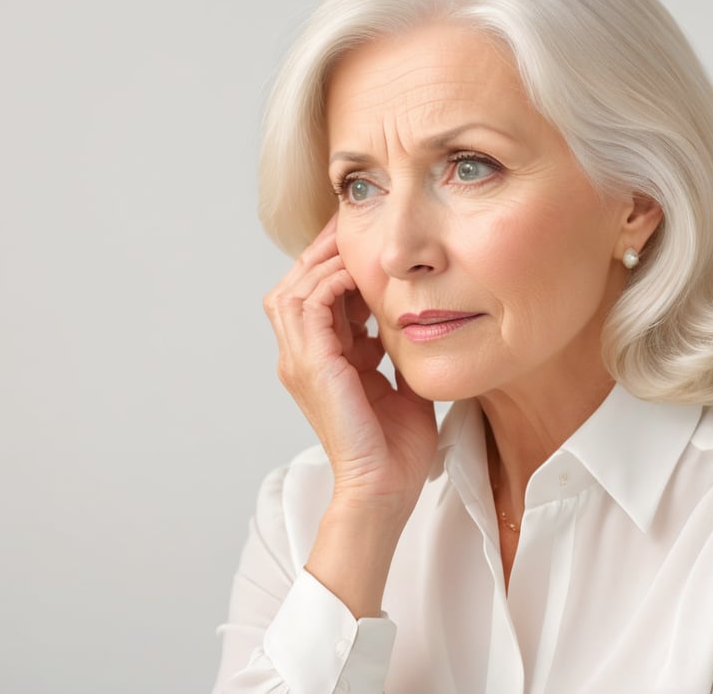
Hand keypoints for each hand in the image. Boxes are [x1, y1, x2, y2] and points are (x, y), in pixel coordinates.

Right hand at [263, 215, 439, 517]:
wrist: (385, 487)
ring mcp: (298, 360)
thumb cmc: (396, 446)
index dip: (338, 264)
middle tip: (355, 223)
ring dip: (324, 261)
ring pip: (294, 287)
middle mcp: (301, 356)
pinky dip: (330, 281)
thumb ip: (398, 347)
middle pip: (296, 283)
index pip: (318, 296)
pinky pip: (308, 304)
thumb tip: (418, 315)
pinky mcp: (308, 364)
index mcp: (321, 359)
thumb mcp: (400, 380)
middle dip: (324, 251)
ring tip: (356, 241)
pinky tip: (358, 271)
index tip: (369, 241)